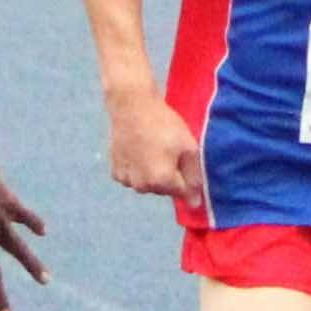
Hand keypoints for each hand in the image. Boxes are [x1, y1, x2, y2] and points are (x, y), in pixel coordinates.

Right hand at [106, 87, 201, 207]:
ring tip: (152, 149)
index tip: (182, 158)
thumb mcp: (188, 147)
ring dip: (152, 174)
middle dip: (170, 176)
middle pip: (164, 190)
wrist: (131, 106)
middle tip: (168, 150)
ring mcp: (127, 179)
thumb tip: (195, 204)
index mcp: (162, 181)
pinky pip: (132, 178)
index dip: (187, 177)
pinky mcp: (115, 171)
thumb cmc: (164, 124)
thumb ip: (194, 177)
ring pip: (147, 185)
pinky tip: (138, 151)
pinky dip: (137, 170)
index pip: (183, 193)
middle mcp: (143, 186)